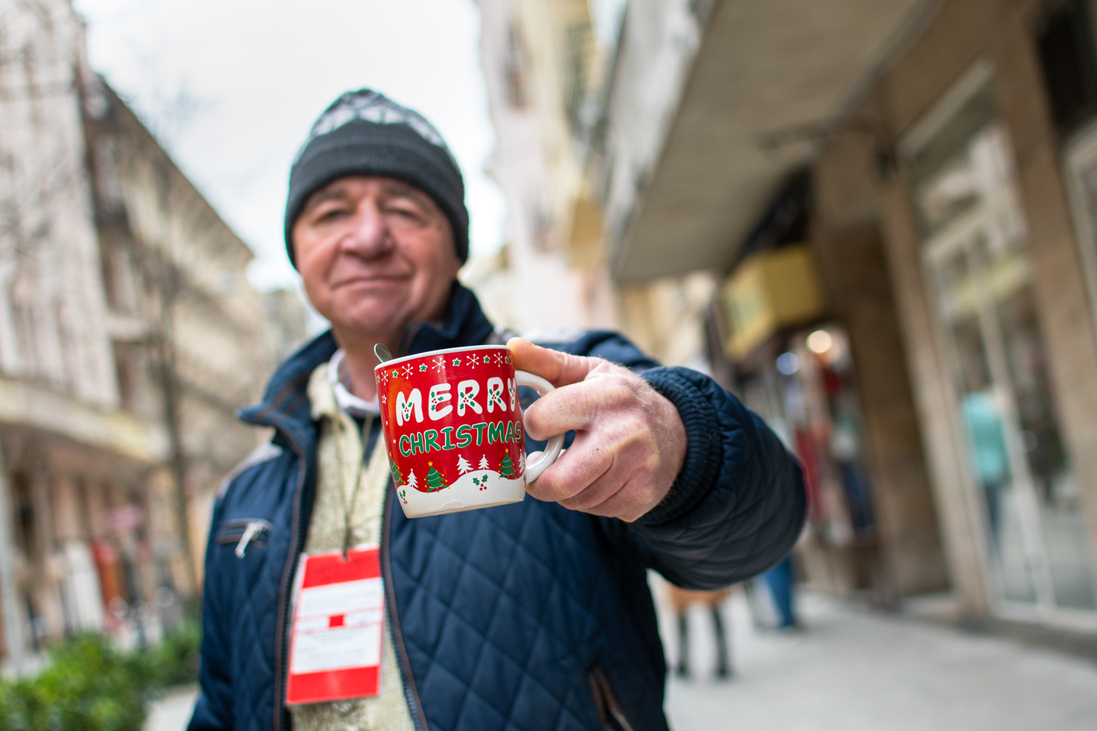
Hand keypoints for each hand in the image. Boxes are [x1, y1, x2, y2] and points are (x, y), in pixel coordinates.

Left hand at [508, 338, 686, 521]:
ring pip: (574, 500)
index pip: (541, 421)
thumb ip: (546, 362)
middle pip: (558, 481)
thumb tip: (511, 348)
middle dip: (537, 479)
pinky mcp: (641, 497)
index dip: (531, 426)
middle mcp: (625, 434)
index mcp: (605, 396)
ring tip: (572, 465)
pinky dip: (586, 499)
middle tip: (536, 467)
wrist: (677, 433)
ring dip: (564, 488)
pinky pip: (595, 510)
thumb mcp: (589, 372)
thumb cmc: (621, 399)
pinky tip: (595, 478)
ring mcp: (637, 470)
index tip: (537, 425)